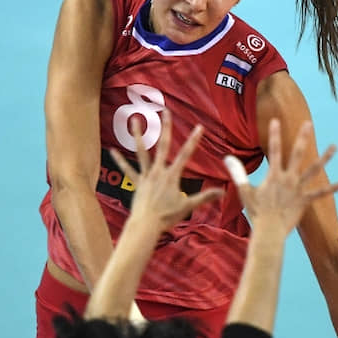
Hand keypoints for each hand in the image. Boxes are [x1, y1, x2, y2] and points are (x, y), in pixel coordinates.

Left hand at [110, 109, 223, 229]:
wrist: (145, 225)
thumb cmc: (167, 217)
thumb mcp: (188, 206)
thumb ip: (206, 197)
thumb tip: (224, 192)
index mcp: (172, 176)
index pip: (186, 154)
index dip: (194, 140)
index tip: (199, 127)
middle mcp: (158, 171)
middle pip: (163, 145)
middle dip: (166, 128)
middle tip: (165, 112)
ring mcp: (146, 176)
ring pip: (141, 152)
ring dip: (138, 136)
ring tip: (134, 120)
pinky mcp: (136, 183)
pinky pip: (127, 169)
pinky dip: (120, 160)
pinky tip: (113, 151)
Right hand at [224, 118, 337, 236]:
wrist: (269, 231)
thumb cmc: (256, 212)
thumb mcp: (245, 191)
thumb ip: (238, 173)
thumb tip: (226, 158)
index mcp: (273, 175)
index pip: (273, 150)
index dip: (274, 134)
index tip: (276, 120)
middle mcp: (288, 178)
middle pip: (297, 153)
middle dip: (303, 137)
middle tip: (308, 123)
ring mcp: (298, 189)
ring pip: (314, 170)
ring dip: (325, 158)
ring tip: (334, 147)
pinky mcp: (305, 200)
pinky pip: (320, 193)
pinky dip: (332, 188)